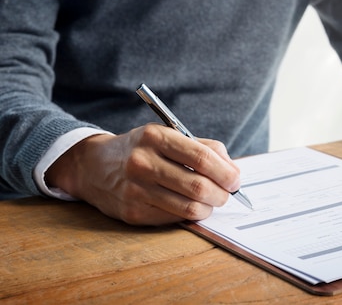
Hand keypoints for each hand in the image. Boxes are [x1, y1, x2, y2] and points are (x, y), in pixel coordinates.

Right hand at [46, 124, 241, 224]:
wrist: (94, 166)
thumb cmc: (142, 149)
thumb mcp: (168, 135)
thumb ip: (203, 148)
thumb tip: (232, 170)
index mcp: (156, 137)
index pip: (202, 157)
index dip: (225, 172)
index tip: (236, 179)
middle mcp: (143, 162)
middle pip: (198, 186)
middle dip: (222, 193)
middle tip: (227, 194)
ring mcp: (136, 189)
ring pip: (189, 207)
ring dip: (209, 207)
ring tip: (211, 201)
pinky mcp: (133, 212)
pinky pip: (174, 218)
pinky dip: (189, 214)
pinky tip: (189, 206)